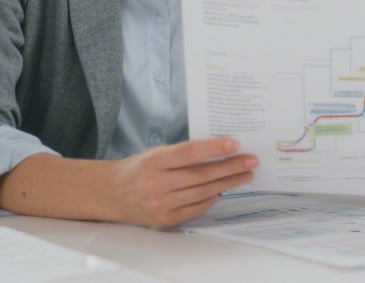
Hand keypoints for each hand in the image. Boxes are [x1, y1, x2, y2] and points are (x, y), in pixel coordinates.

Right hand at [107, 137, 258, 226]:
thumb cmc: (140, 168)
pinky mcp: (165, 219)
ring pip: (202, 192)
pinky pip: (195, 208)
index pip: (188, 153)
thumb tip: (219, 149)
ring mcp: (161, 204)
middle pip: (200, 175)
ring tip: (245, 175)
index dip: (212, 148)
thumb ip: (183, 153)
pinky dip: (211, 198)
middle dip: (230, 167)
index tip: (234, 144)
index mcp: (154, 161)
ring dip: (227, 183)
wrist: (113, 194)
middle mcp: (156, 183)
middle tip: (251, 161)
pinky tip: (224, 190)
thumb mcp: (156, 153)